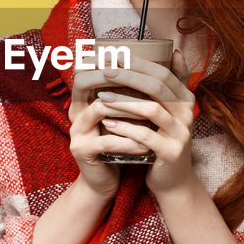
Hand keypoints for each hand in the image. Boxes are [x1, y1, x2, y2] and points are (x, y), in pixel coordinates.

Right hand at [67, 63, 150, 200]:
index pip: (90, 70)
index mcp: (86, 99)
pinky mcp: (81, 150)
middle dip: (120, 82)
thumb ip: (138, 95)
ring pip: (100, 109)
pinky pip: (106, 141)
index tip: (140, 62)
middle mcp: (76, 110)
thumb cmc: (123, 145)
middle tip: (150, 85)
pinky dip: (128, 142)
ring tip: (152, 117)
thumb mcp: (131, 118)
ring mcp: (76, 130)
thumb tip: (167, 61)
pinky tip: (145, 145)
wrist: (106, 181)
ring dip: (128, 112)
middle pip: (87, 83)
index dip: (111, 63)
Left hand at [94, 49, 197, 197]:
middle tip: (106, 71)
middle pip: (158, 88)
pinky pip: (145, 136)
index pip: (164, 74)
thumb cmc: (164, 140)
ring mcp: (181, 134)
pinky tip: (108, 122)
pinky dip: (124, 128)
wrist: (173, 180)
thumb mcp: (171, 111)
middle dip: (129, 77)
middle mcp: (188, 114)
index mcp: (186, 100)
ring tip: (102, 96)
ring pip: (151, 110)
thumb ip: (171, 84)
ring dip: (124, 101)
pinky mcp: (171, 153)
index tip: (116, 55)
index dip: (140, 63)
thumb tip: (174, 50)